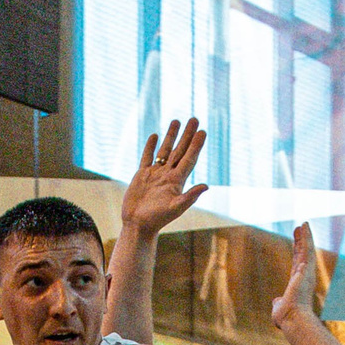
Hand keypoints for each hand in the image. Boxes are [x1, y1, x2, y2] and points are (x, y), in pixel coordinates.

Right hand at [119, 119, 208, 236]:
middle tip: (194, 119)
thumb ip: (190, 196)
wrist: (138, 225)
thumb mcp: (175, 208)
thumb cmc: (157, 219)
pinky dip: (151, 146)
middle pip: (180, 150)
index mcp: (177, 181)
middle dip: (187, 135)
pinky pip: (147, 157)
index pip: (189, 158)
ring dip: (171, 136)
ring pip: (165, 150)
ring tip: (176, 121)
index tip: (203, 131)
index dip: (196, 145)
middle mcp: (168, 175)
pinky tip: (155, 136)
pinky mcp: (142, 175)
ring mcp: (155, 174)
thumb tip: (207, 186)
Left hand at [269, 223, 317, 329]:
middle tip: (301, 227)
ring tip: (304, 223)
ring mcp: (306, 272)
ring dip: (306, 236)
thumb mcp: (279, 307)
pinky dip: (306, 237)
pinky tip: (304, 227)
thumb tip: (276, 301)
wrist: (293, 319)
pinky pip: (306, 248)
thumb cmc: (287, 317)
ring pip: (307, 249)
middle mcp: (304, 276)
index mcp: (298, 283)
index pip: (298, 264)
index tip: (297, 242)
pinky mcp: (305, 268)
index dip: (298, 252)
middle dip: (302, 241)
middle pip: (303, 254)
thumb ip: (278, 301)